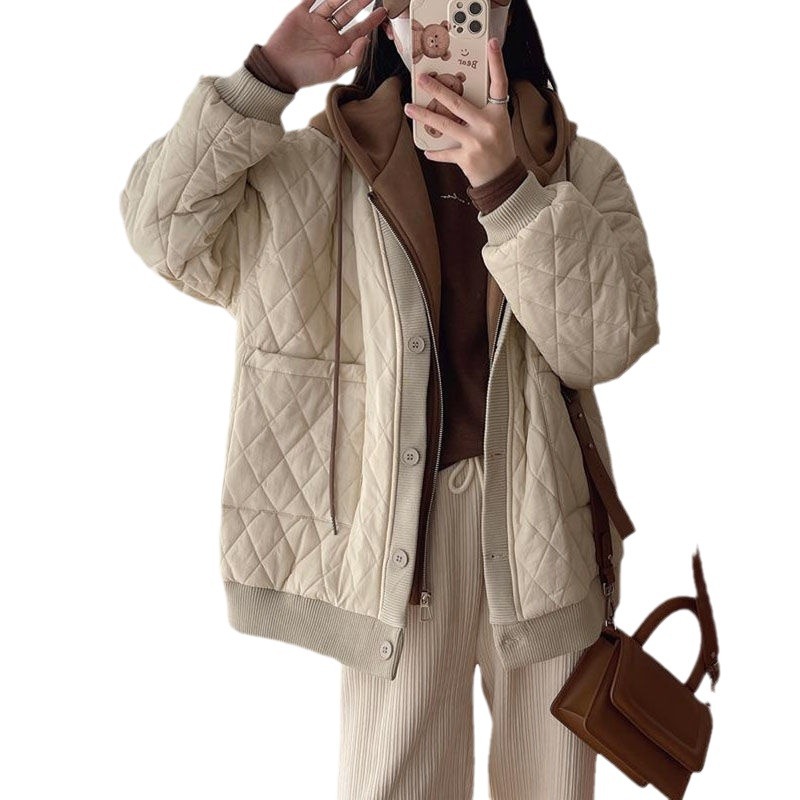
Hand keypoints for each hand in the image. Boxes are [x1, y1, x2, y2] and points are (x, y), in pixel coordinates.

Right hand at [262, 0, 386, 90]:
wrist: (279, 69)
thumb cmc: (307, 74)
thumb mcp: (334, 70)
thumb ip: (353, 57)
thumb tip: (366, 39)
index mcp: (338, 46)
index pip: (358, 30)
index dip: (371, 21)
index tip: (384, 12)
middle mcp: (328, 32)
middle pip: (348, 12)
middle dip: (360, 2)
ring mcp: (314, 21)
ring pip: (332, 2)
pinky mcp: (300, 13)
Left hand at [403, 37, 515, 186]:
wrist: (503, 179)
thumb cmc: (498, 148)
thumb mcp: (497, 125)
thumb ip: (481, 111)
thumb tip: (452, 100)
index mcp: (498, 113)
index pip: (500, 83)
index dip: (497, 62)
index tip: (492, 43)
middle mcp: (488, 125)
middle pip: (458, 102)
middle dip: (437, 89)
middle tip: (422, 79)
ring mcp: (476, 142)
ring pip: (444, 124)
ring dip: (423, 115)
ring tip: (409, 108)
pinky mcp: (466, 159)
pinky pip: (444, 152)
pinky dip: (435, 151)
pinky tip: (426, 149)